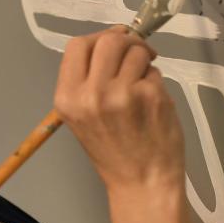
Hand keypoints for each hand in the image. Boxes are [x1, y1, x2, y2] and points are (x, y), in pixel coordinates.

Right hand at [53, 26, 183, 193]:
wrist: (141, 183)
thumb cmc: (112, 151)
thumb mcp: (81, 116)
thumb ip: (88, 79)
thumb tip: (115, 38)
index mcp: (67, 98)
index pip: (77, 45)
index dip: (97, 38)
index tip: (113, 44)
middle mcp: (91, 94)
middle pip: (108, 40)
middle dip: (126, 42)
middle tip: (136, 54)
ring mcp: (122, 94)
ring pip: (136, 51)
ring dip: (143, 60)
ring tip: (143, 82)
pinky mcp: (151, 96)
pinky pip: (155, 71)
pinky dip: (155, 80)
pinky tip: (153, 101)